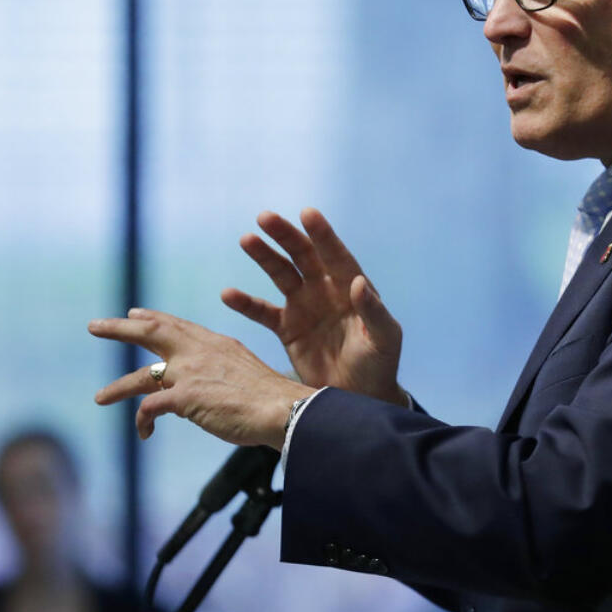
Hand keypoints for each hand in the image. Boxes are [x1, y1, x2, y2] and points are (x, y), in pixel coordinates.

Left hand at [89, 308, 313, 447]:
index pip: (178, 326)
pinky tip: (144, 432)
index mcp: (216, 344)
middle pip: (152, 333)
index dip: (154, 318)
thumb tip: (208, 386)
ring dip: (118, 387)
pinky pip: (150, 407)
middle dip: (120, 328)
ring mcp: (190, 373)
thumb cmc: (271, 398)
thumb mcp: (244, 371)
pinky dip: (142, 421)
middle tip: (95, 326)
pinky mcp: (184, 397)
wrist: (281, 409)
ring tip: (100, 398)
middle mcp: (199, 352)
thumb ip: (222, 371)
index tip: (135, 312)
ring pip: (142, 374)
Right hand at [220, 208, 405, 405]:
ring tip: (247, 239)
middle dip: (285, 236)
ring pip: (281, 274)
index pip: (336, 255)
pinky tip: (227, 295)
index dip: (322, 235)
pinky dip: (246, 303)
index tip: (308, 214)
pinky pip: (263, 312)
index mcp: (351, 288)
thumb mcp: (383, 339)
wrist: (359, 398)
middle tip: (265, 217)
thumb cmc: (380, 365)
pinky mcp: (288, 329)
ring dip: (264, 257)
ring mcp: (304, 307)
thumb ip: (373, 312)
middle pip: (303, 256)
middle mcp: (326, 290)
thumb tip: (358, 282)